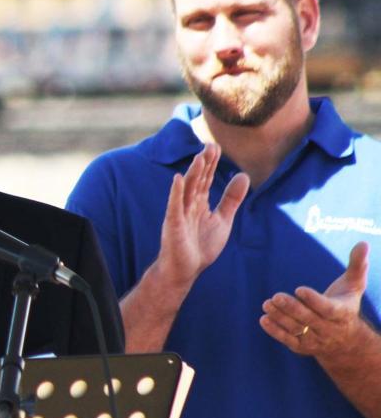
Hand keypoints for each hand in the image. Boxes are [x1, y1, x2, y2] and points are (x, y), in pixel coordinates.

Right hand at [155, 143, 249, 288]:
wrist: (184, 271)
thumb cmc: (200, 247)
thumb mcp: (223, 220)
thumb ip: (232, 199)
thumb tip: (244, 175)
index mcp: (199, 204)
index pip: (205, 180)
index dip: (211, 164)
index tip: (216, 147)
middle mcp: (188, 205)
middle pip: (196, 180)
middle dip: (204, 164)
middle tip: (210, 145)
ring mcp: (179, 214)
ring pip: (187, 190)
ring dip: (192, 173)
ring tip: (200, 158)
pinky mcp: (173, 225)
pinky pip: (174, 206)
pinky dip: (175, 193)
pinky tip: (178, 179)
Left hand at [261, 241, 370, 356]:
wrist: (347, 342)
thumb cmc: (346, 304)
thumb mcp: (354, 286)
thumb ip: (357, 266)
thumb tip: (363, 243)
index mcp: (342, 313)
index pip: (327, 309)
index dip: (313, 300)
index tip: (299, 289)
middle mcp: (329, 329)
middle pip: (308, 319)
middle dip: (292, 308)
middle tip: (276, 296)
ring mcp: (315, 340)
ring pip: (297, 329)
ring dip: (280, 317)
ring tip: (267, 304)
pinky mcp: (302, 347)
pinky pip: (288, 340)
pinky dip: (275, 331)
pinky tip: (264, 319)